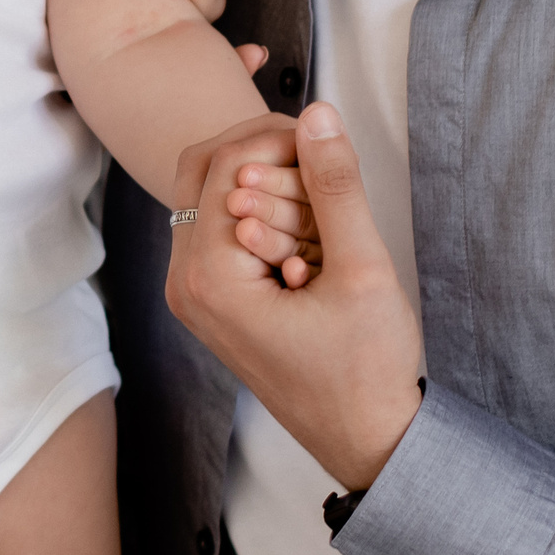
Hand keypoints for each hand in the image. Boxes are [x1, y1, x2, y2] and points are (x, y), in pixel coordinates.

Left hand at [166, 103, 423, 491]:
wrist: (367, 441)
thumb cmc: (367, 367)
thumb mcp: (362, 268)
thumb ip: (336, 185)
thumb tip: (318, 114)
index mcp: (209, 278)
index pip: (223, 162)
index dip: (277, 138)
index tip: (327, 146)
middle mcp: (186, 285)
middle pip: (202, 170)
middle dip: (264, 155)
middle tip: (321, 168)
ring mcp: (194, 296)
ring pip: (209, 196)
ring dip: (264, 185)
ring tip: (320, 213)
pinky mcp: (213, 302)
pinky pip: (220, 231)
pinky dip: (261, 215)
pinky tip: (308, 239)